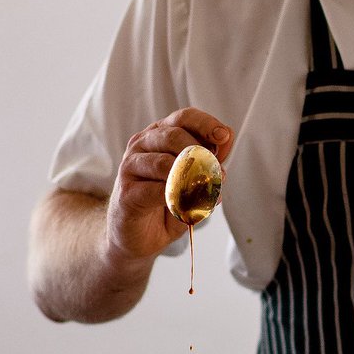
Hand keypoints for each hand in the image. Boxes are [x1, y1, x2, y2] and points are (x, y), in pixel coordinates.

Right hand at [105, 108, 232, 261]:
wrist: (139, 236)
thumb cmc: (168, 203)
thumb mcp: (196, 180)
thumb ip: (211, 159)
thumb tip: (226, 138)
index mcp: (161, 135)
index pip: (184, 117)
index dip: (206, 124)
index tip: (223, 137)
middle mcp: (143, 144)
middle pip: (174, 135)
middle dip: (201, 155)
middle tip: (215, 175)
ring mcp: (131, 167)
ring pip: (164, 163)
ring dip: (190, 180)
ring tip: (202, 193)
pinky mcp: (126, 192)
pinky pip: (156, 190)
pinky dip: (176, 199)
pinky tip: (184, 207)